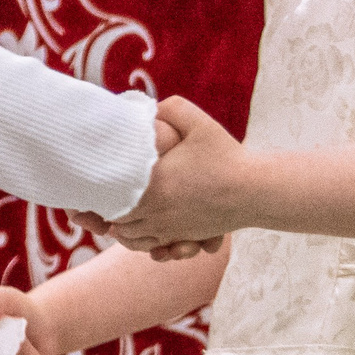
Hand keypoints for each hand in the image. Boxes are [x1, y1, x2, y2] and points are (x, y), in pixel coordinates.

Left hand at [110, 96, 242, 255]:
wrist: (257, 190)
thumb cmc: (226, 154)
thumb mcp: (197, 121)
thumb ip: (169, 108)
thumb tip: (145, 107)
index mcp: (154, 184)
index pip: (111, 195)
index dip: (99, 189)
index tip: (97, 177)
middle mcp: (158, 212)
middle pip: (116, 220)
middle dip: (106, 210)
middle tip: (100, 195)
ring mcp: (171, 229)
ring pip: (131, 238)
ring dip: (122, 226)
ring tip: (118, 211)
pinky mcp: (184, 237)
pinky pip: (152, 247)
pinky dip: (141, 240)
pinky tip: (141, 225)